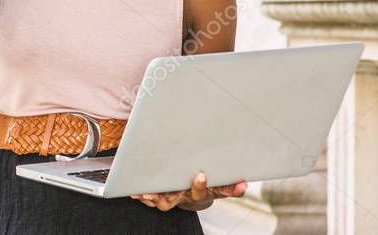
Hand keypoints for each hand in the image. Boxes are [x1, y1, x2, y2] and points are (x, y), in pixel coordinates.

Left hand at [130, 171, 246, 211]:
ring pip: (161, 201)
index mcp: (198, 195)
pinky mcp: (160, 196)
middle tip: (156, 191)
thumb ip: (230, 187)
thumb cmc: (207, 189)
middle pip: (176, 199)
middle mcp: (183, 198)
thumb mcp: (219, 188)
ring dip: (152, 197)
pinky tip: (133, 191)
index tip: (202, 175)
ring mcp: (171, 198)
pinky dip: (142, 196)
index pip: (202, 193)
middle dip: (165, 196)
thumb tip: (244, 184)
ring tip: (144, 193)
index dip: (201, 186)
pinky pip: (150, 198)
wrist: (193, 196)